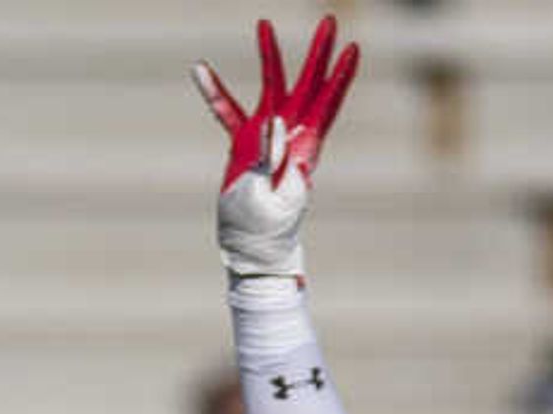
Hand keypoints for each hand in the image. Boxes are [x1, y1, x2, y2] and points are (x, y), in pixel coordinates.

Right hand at [195, 15, 361, 281]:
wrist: (250, 251)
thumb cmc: (264, 231)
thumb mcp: (266, 195)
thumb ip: (270, 157)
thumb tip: (275, 119)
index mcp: (303, 150)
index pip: (325, 105)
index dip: (339, 77)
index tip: (352, 48)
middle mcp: (290, 138)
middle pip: (308, 86)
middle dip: (319, 53)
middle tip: (330, 19)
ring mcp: (267, 139)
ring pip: (272, 89)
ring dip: (270, 56)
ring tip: (263, 24)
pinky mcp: (244, 146)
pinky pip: (228, 112)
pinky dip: (214, 92)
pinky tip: (200, 69)